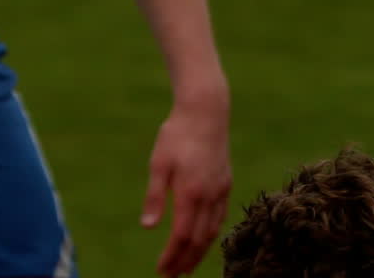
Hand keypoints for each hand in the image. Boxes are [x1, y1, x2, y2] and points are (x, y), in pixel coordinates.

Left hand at [141, 101, 231, 276]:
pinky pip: (220, 215)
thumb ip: (155, 197)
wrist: (206, 112)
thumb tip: (147, 227)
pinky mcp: (226, 182)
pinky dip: (211, 233)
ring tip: (187, 265)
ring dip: (200, 251)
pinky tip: (203, 238)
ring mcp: (221, 189)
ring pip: (213, 230)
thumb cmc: (176, 135)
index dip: (172, 256)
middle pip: (199, 239)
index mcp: (191, 192)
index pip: (182, 235)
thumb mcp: (158, 163)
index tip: (162, 270)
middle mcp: (210, 195)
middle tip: (173, 276)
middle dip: (186, 260)